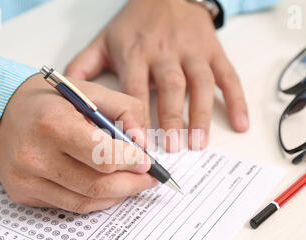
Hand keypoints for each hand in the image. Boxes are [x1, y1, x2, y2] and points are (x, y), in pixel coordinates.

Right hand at [0, 74, 156, 213]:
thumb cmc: (47, 101)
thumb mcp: (89, 91)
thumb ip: (125, 110)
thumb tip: (144, 145)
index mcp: (52, 123)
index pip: (103, 156)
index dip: (131, 163)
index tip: (146, 162)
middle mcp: (34, 155)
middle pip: (97, 184)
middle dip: (131, 184)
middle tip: (148, 179)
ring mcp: (26, 179)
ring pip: (86, 201)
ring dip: (117, 196)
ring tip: (131, 183)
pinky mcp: (23, 194)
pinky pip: (69, 205)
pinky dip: (95, 200)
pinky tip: (107, 188)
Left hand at [65, 0, 248, 150]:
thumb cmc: (135, 24)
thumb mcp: (104, 40)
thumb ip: (84, 67)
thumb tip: (65, 95)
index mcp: (136, 52)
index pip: (135, 89)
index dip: (138, 117)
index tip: (139, 144)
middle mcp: (165, 52)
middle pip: (171, 87)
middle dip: (172, 119)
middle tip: (174, 149)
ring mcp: (192, 51)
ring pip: (200, 83)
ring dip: (202, 115)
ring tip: (200, 144)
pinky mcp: (213, 50)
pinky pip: (228, 76)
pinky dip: (237, 100)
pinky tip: (241, 124)